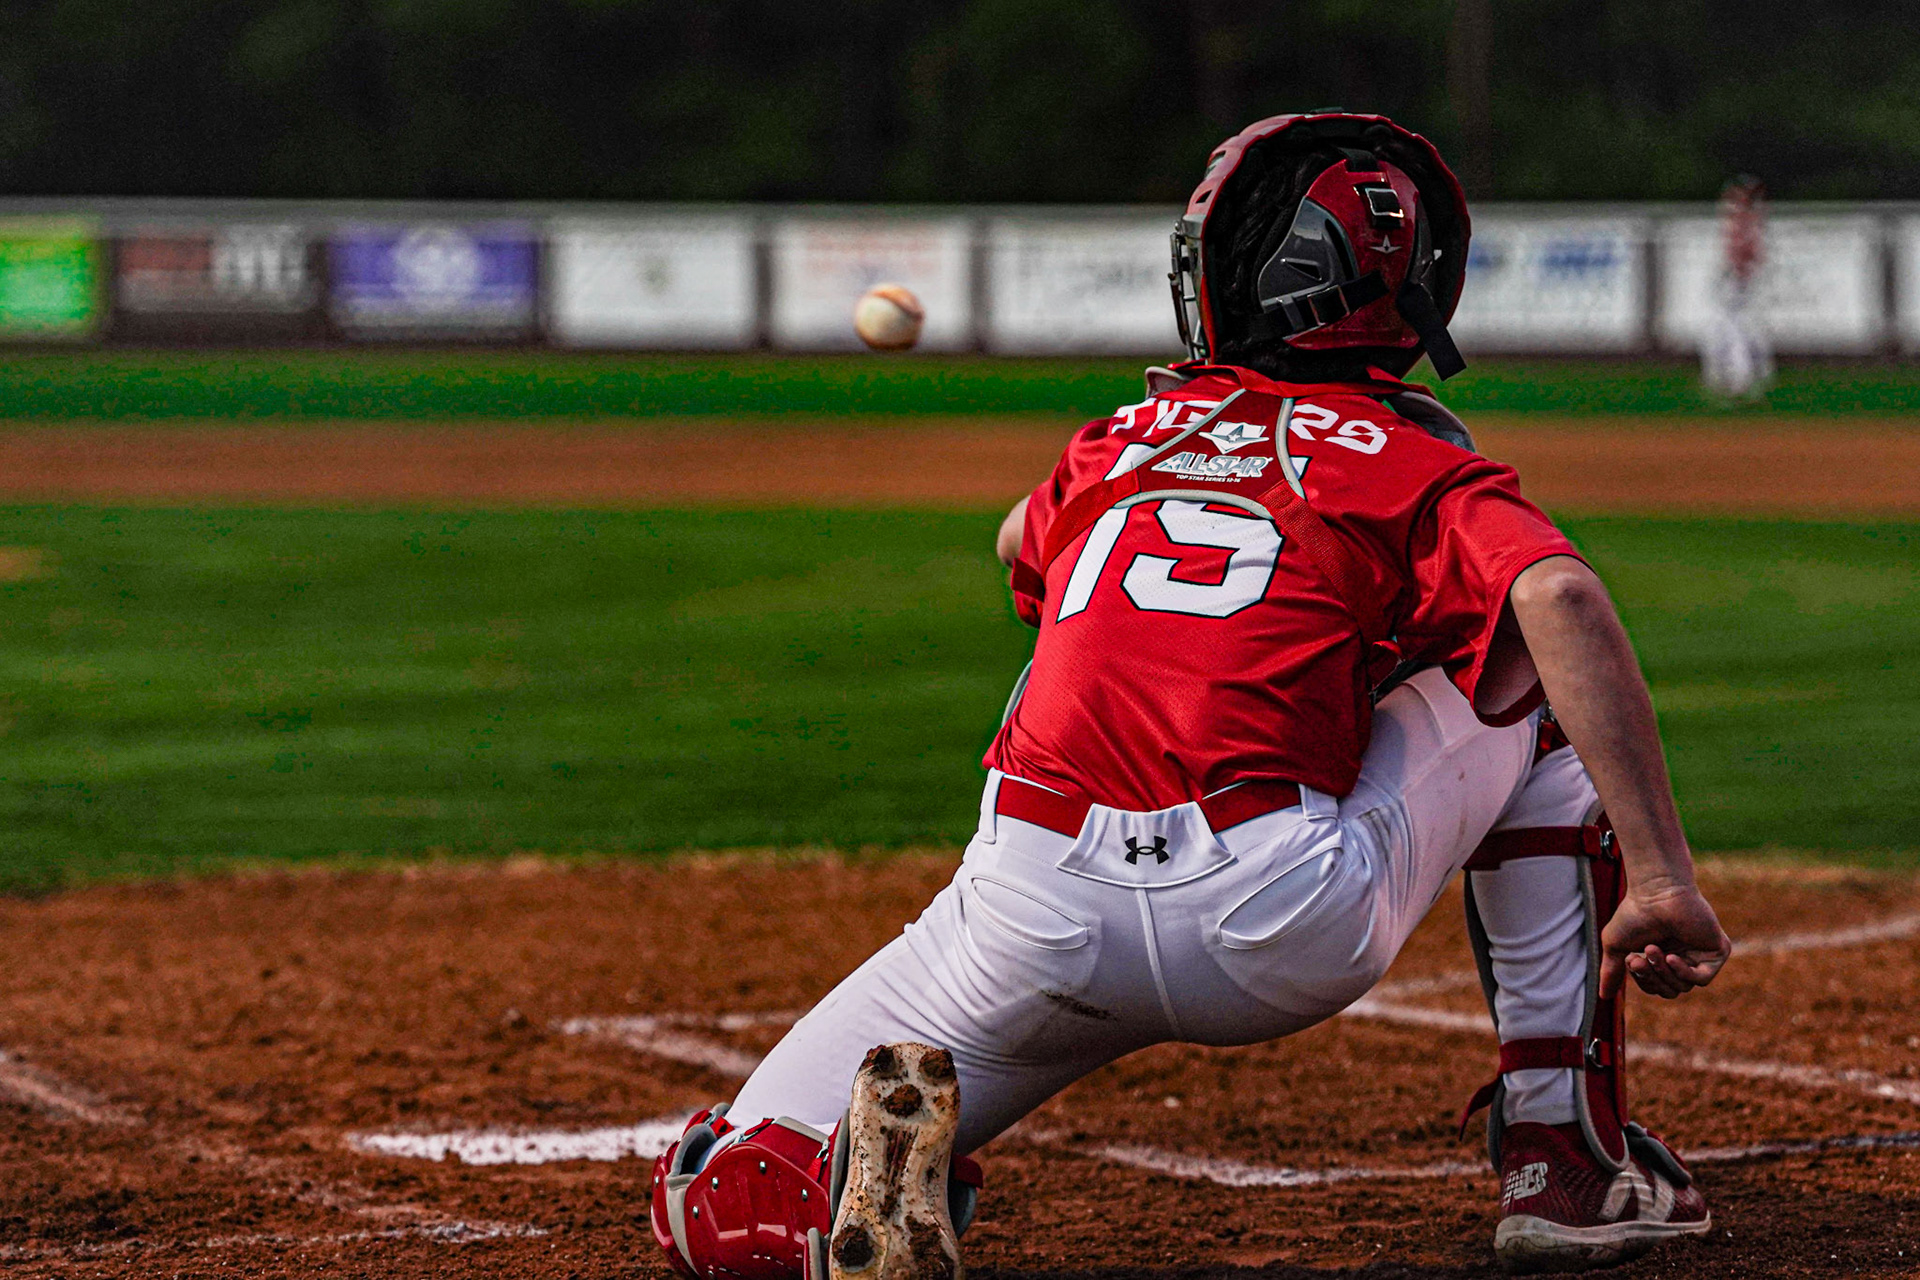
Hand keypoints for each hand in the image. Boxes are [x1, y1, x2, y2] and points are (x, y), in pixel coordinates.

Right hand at [1599, 880, 1731, 998]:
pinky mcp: (1717, 951)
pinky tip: (1672, 957)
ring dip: (1664, 971)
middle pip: (1670, 990)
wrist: (1655, 892)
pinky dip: (1684, 972)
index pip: (1657, 986)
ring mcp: (1701, 955)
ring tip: (1653, 949)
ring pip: (1684, 986)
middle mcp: (1684, 957)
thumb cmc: (1635, 914)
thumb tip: (1602, 997)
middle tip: (1638, 959)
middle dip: (1652, 978)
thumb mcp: (1617, 947)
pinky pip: (1703, 979)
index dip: (1644, 979)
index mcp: (1664, 957)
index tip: (1631, 959)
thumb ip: (1612, 972)